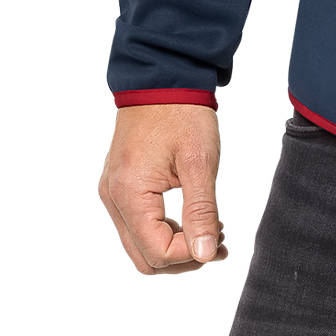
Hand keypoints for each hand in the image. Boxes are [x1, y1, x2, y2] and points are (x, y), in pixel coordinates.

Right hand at [95, 104, 233, 278]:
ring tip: (211, 230)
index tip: (223, 244)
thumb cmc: (183, 112)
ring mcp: (112, 193)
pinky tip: (192, 216)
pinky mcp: (119, 185)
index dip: (192, 257)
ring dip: (175, 247)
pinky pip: (137, 225)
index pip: (158, 253)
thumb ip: (201, 211)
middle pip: (144, 259)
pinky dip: (164, 230)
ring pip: (139, 246)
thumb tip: (207, 255)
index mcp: (130, 194)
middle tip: (219, 246)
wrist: (162, 74)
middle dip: (183, 260)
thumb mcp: (200, 161)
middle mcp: (112, 199)